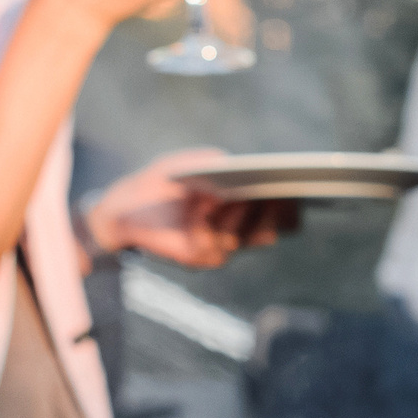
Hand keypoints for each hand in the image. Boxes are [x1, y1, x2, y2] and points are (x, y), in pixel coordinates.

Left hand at [81, 148, 296, 267]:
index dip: (287, 202)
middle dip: (269, 212)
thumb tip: (233, 163)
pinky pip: (214, 250)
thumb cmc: (161, 181)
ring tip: (222, 200)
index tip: (292, 188)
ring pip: (240, 238)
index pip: (275, 208)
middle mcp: (235, 227)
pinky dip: (205, 230)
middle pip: (267, 228)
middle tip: (271, 194)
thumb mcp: (185, 163)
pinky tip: (198, 215)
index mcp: (240, 204)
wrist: (124, 208)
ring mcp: (220, 244)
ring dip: (232, 219)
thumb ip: (211, 160)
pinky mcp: (200, 257)